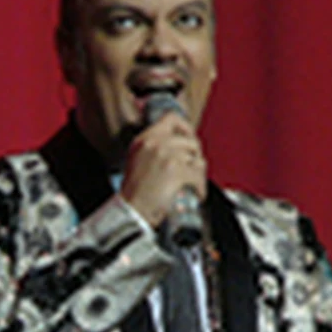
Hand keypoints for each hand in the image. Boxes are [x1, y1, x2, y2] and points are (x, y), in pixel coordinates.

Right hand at [120, 112, 206, 227]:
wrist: (131, 212)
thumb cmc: (135, 194)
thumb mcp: (138, 160)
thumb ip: (154, 147)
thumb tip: (179, 144)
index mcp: (145, 139)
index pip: (171, 118)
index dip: (186, 127)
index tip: (190, 138)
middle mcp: (156, 143)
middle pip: (190, 141)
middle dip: (195, 157)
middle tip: (193, 170)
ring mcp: (167, 156)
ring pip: (197, 160)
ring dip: (198, 174)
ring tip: (192, 185)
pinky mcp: (177, 171)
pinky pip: (199, 176)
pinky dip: (200, 188)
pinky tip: (195, 194)